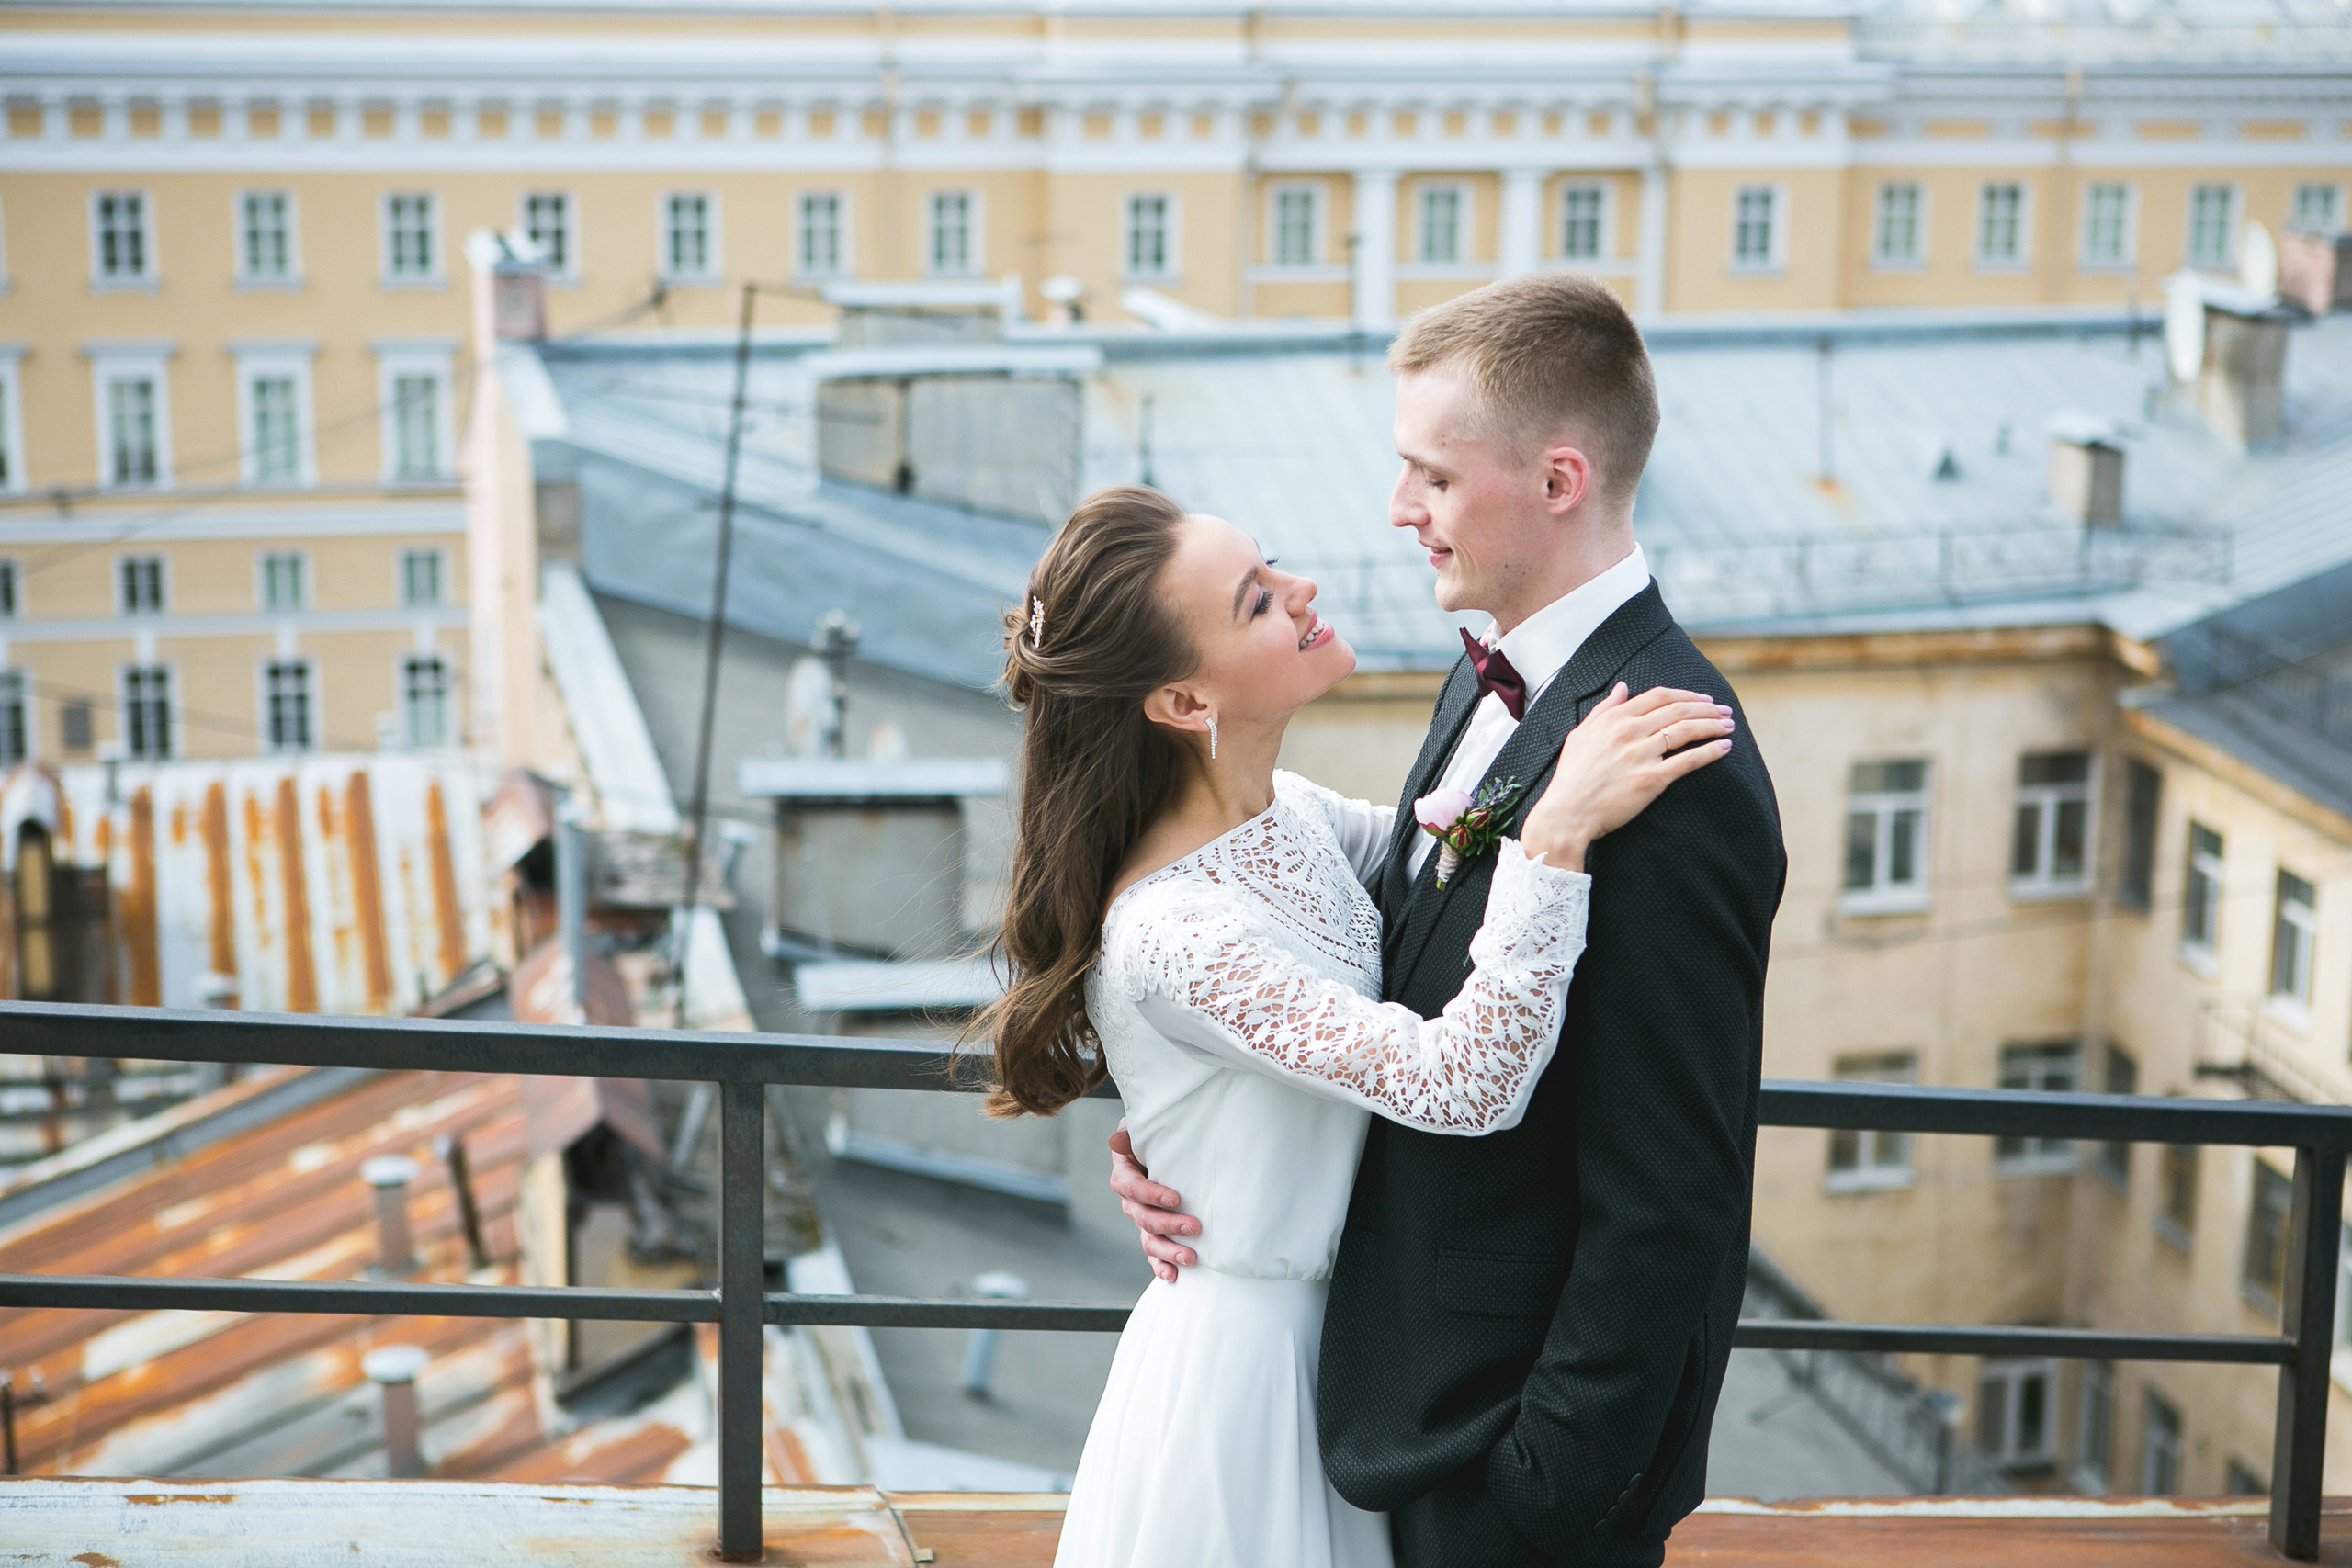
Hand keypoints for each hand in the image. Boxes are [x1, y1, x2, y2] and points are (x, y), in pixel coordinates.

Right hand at [1110, 1121, 1197, 1282]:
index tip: (1175, 1198)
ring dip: (1168, 1251)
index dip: (1151, 1194)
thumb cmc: (1156, 1136)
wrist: (1161, 1147)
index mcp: (1124, 1172)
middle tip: (1195, 1228)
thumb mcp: (1144, 1125)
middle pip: (1142, 1218)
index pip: (1132, 1187)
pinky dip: (1160, 1267)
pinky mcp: (1153, 1232)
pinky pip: (1152, 1254)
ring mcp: (1141, 1218)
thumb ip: (1138, 1129)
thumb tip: (1124, 1134)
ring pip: (1148, 1240)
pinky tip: (1173, 1276)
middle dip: (1169, 1225)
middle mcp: (1130, 1200)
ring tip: (1191, 1258)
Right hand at [1519, 683, 1734, 869]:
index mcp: (1614, 719)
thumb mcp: (1580, 734)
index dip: (1686, 695)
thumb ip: (1604, 709)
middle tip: (1725, 712)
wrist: (1567, 813)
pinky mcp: (1652, 779)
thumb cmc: (1572, 776)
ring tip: (1729, 726)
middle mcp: (1630, 732)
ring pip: (1687, 730)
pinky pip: (1688, 760)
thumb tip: (1622, 687)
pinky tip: (1724, 748)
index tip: (1703, 699)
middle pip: (1678, 710)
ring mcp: (1641, 755)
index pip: (1659, 696)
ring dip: (1713, 725)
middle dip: (1707, 708)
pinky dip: (1710, 752)